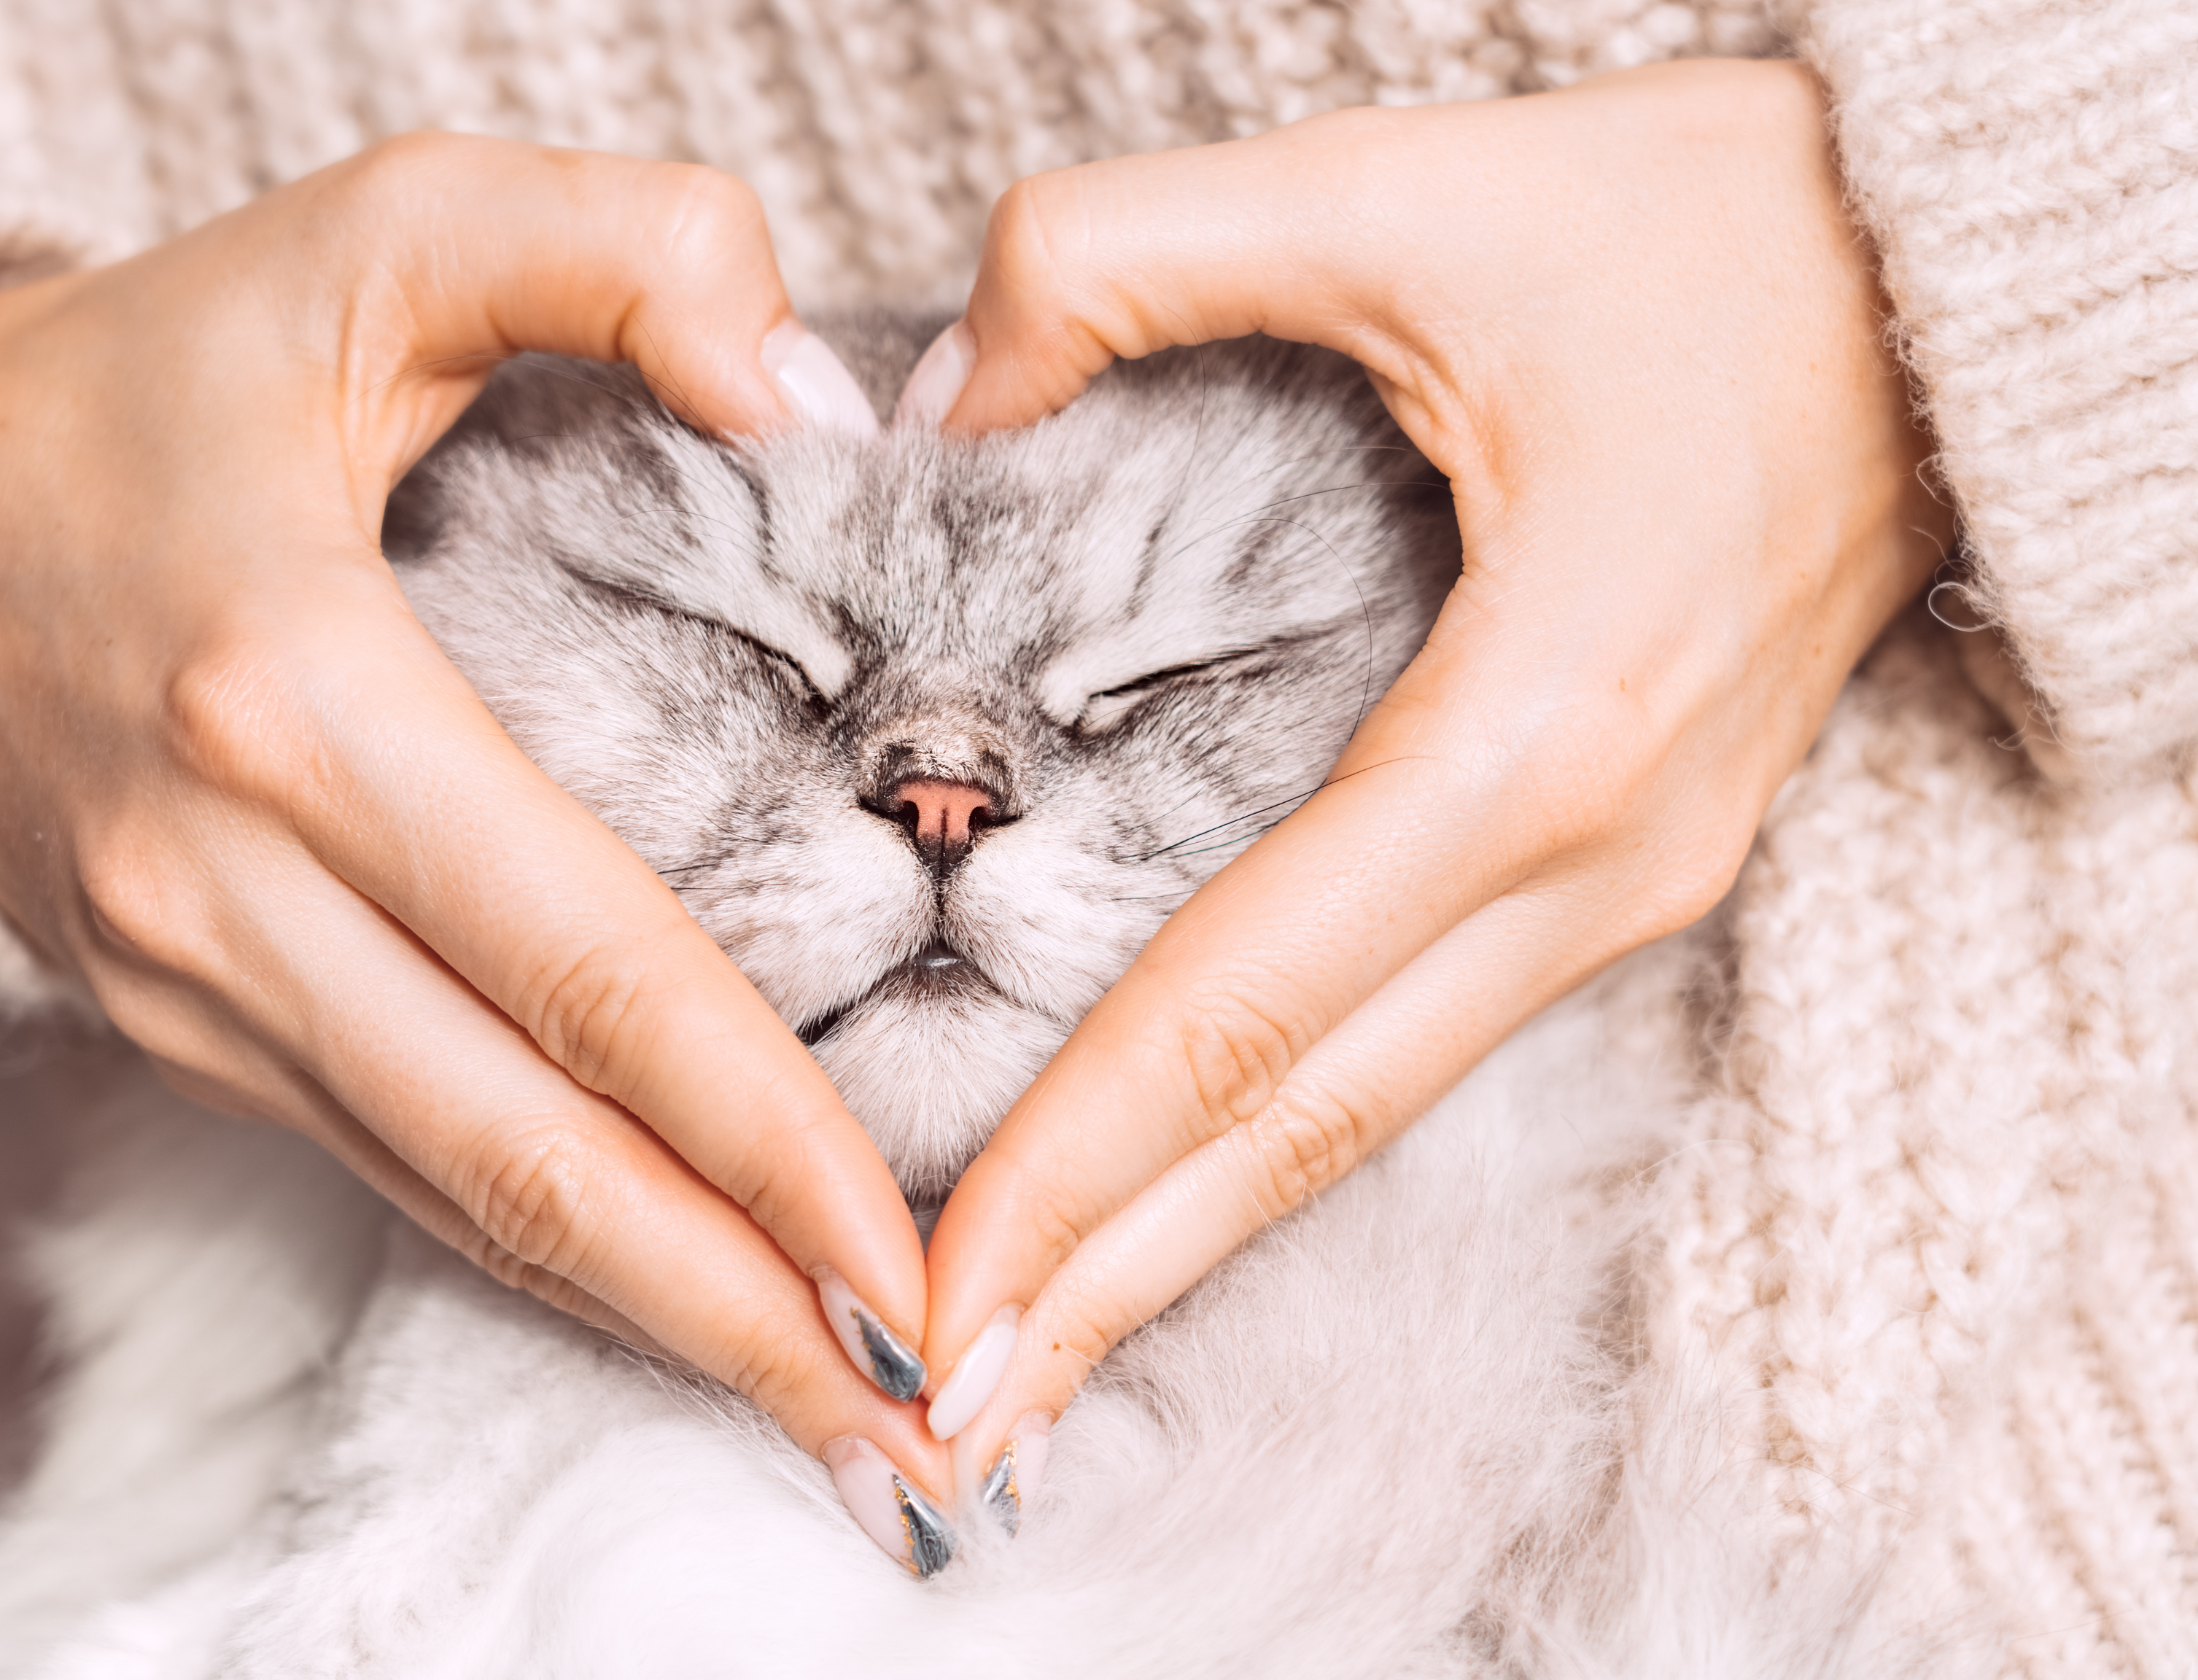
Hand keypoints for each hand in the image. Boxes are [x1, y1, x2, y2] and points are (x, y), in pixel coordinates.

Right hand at [0, 136, 954, 1516]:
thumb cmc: (157, 379)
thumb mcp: (378, 229)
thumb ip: (620, 246)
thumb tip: (812, 393)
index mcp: (297, 695)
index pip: (580, 961)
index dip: (755, 1130)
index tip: (906, 1253)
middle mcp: (229, 883)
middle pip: (523, 1149)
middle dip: (732, 1308)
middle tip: (917, 1431)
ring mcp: (194, 981)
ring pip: (457, 1195)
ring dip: (652, 1322)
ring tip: (836, 1419)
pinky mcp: (185, 1024)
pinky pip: (396, 1166)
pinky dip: (543, 1255)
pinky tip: (673, 1306)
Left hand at [895, 61, 1956, 1493]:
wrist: (1940, 274)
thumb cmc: (1705, 229)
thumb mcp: (1397, 187)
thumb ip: (1116, 260)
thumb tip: (931, 401)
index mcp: (1541, 730)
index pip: (1248, 1003)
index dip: (1076, 1164)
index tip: (929, 1296)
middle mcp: (1596, 859)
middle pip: (1307, 1128)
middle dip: (1113, 1287)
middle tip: (938, 1438)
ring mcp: (1629, 884)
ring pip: (1367, 1113)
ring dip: (1190, 1243)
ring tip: (1026, 1361)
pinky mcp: (1621, 865)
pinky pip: (1417, 1040)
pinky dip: (1279, 1141)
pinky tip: (1176, 1196)